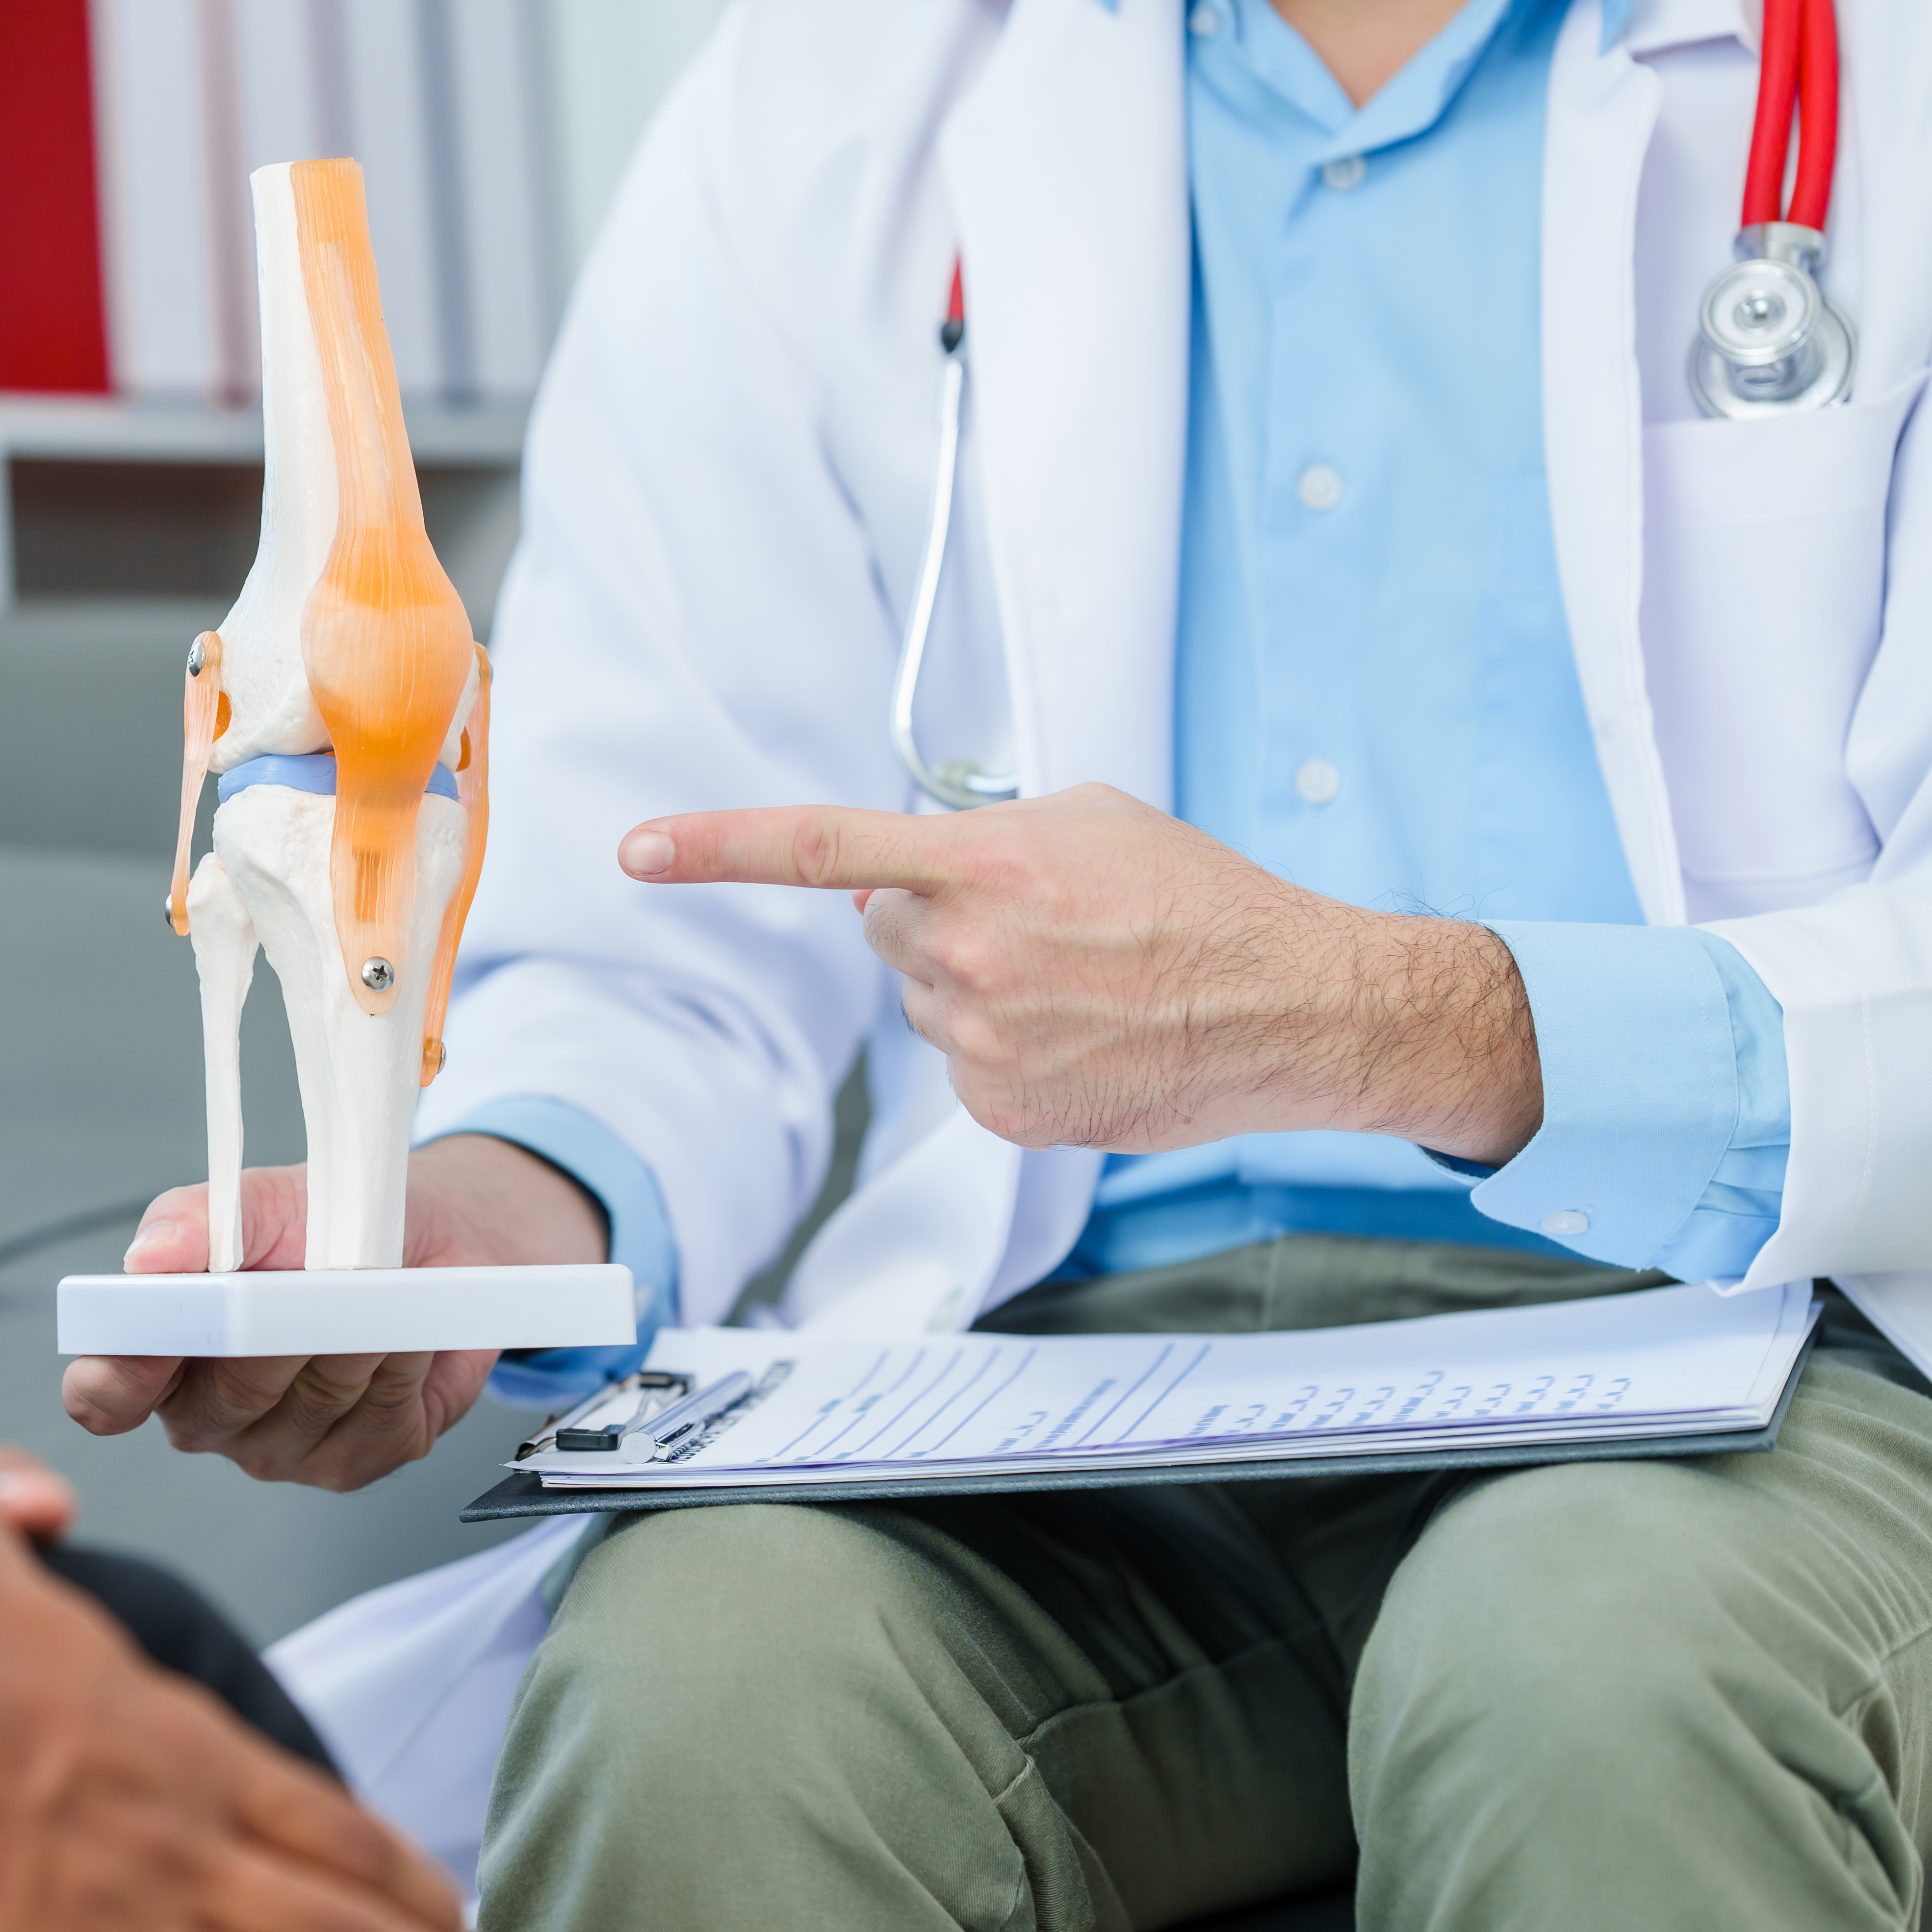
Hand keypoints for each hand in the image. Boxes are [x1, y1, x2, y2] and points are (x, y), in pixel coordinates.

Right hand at [61, 1136, 606, 1490]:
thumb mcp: (258, 1201)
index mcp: (159, 1356)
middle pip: (224, 1401)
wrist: (426, 1240)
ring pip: (311, 1405)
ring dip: (353, 1333)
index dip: (120, 1378)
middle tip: (313, 1279)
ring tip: (371, 1288)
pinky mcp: (354, 1464)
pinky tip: (403, 1332)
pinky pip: (378, 1423)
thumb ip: (197, 1222)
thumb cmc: (324, 1225)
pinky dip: (401, 1362)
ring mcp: (281, 1451)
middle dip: (275, 1332)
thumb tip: (148, 1257)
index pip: (105, 1397)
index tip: (154, 1341)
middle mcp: (211, 1416)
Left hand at [619, 784, 1541, 1160]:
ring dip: (980, 986)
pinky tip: (1086, 1036)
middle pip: (885, 931)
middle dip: (938, 921)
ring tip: (1083, 981)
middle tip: (1041, 923)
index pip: (816, 848)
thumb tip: (892, 876)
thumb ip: (979, 836)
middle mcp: (968, 957)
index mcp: (983, 867)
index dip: (714, 846)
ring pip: (928, 1002)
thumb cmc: (1200, 901)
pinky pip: (966, 1066)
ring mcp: (983, 1044)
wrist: (1293, 1006)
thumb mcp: (1090, 821)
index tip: (638, 850)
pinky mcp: (1005, 1110)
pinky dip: (1012, 1050)